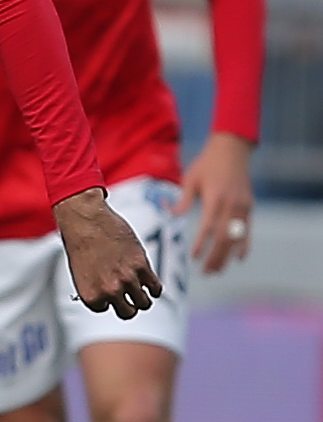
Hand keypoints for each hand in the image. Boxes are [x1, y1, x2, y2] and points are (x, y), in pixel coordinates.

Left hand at [54, 188, 162, 318]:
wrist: (86, 221)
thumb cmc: (80, 244)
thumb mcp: (81, 274)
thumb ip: (96, 289)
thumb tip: (112, 299)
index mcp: (91, 297)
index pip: (105, 309)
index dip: (108, 300)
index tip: (108, 291)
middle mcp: (109, 291)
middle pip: (128, 313)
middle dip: (129, 306)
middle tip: (130, 298)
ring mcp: (127, 279)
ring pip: (144, 302)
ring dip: (143, 298)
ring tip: (140, 291)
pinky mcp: (141, 265)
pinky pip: (155, 288)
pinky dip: (154, 289)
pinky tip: (151, 285)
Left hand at [176, 131, 252, 273]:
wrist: (232, 149)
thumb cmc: (207, 163)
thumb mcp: (191, 178)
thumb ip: (183, 200)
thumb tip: (172, 215)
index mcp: (215, 199)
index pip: (208, 227)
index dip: (201, 243)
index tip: (194, 258)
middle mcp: (231, 205)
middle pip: (224, 237)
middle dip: (215, 256)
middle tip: (205, 272)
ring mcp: (242, 207)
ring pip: (236, 238)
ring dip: (226, 256)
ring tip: (217, 270)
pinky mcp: (249, 207)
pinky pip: (247, 231)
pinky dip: (244, 245)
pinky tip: (238, 259)